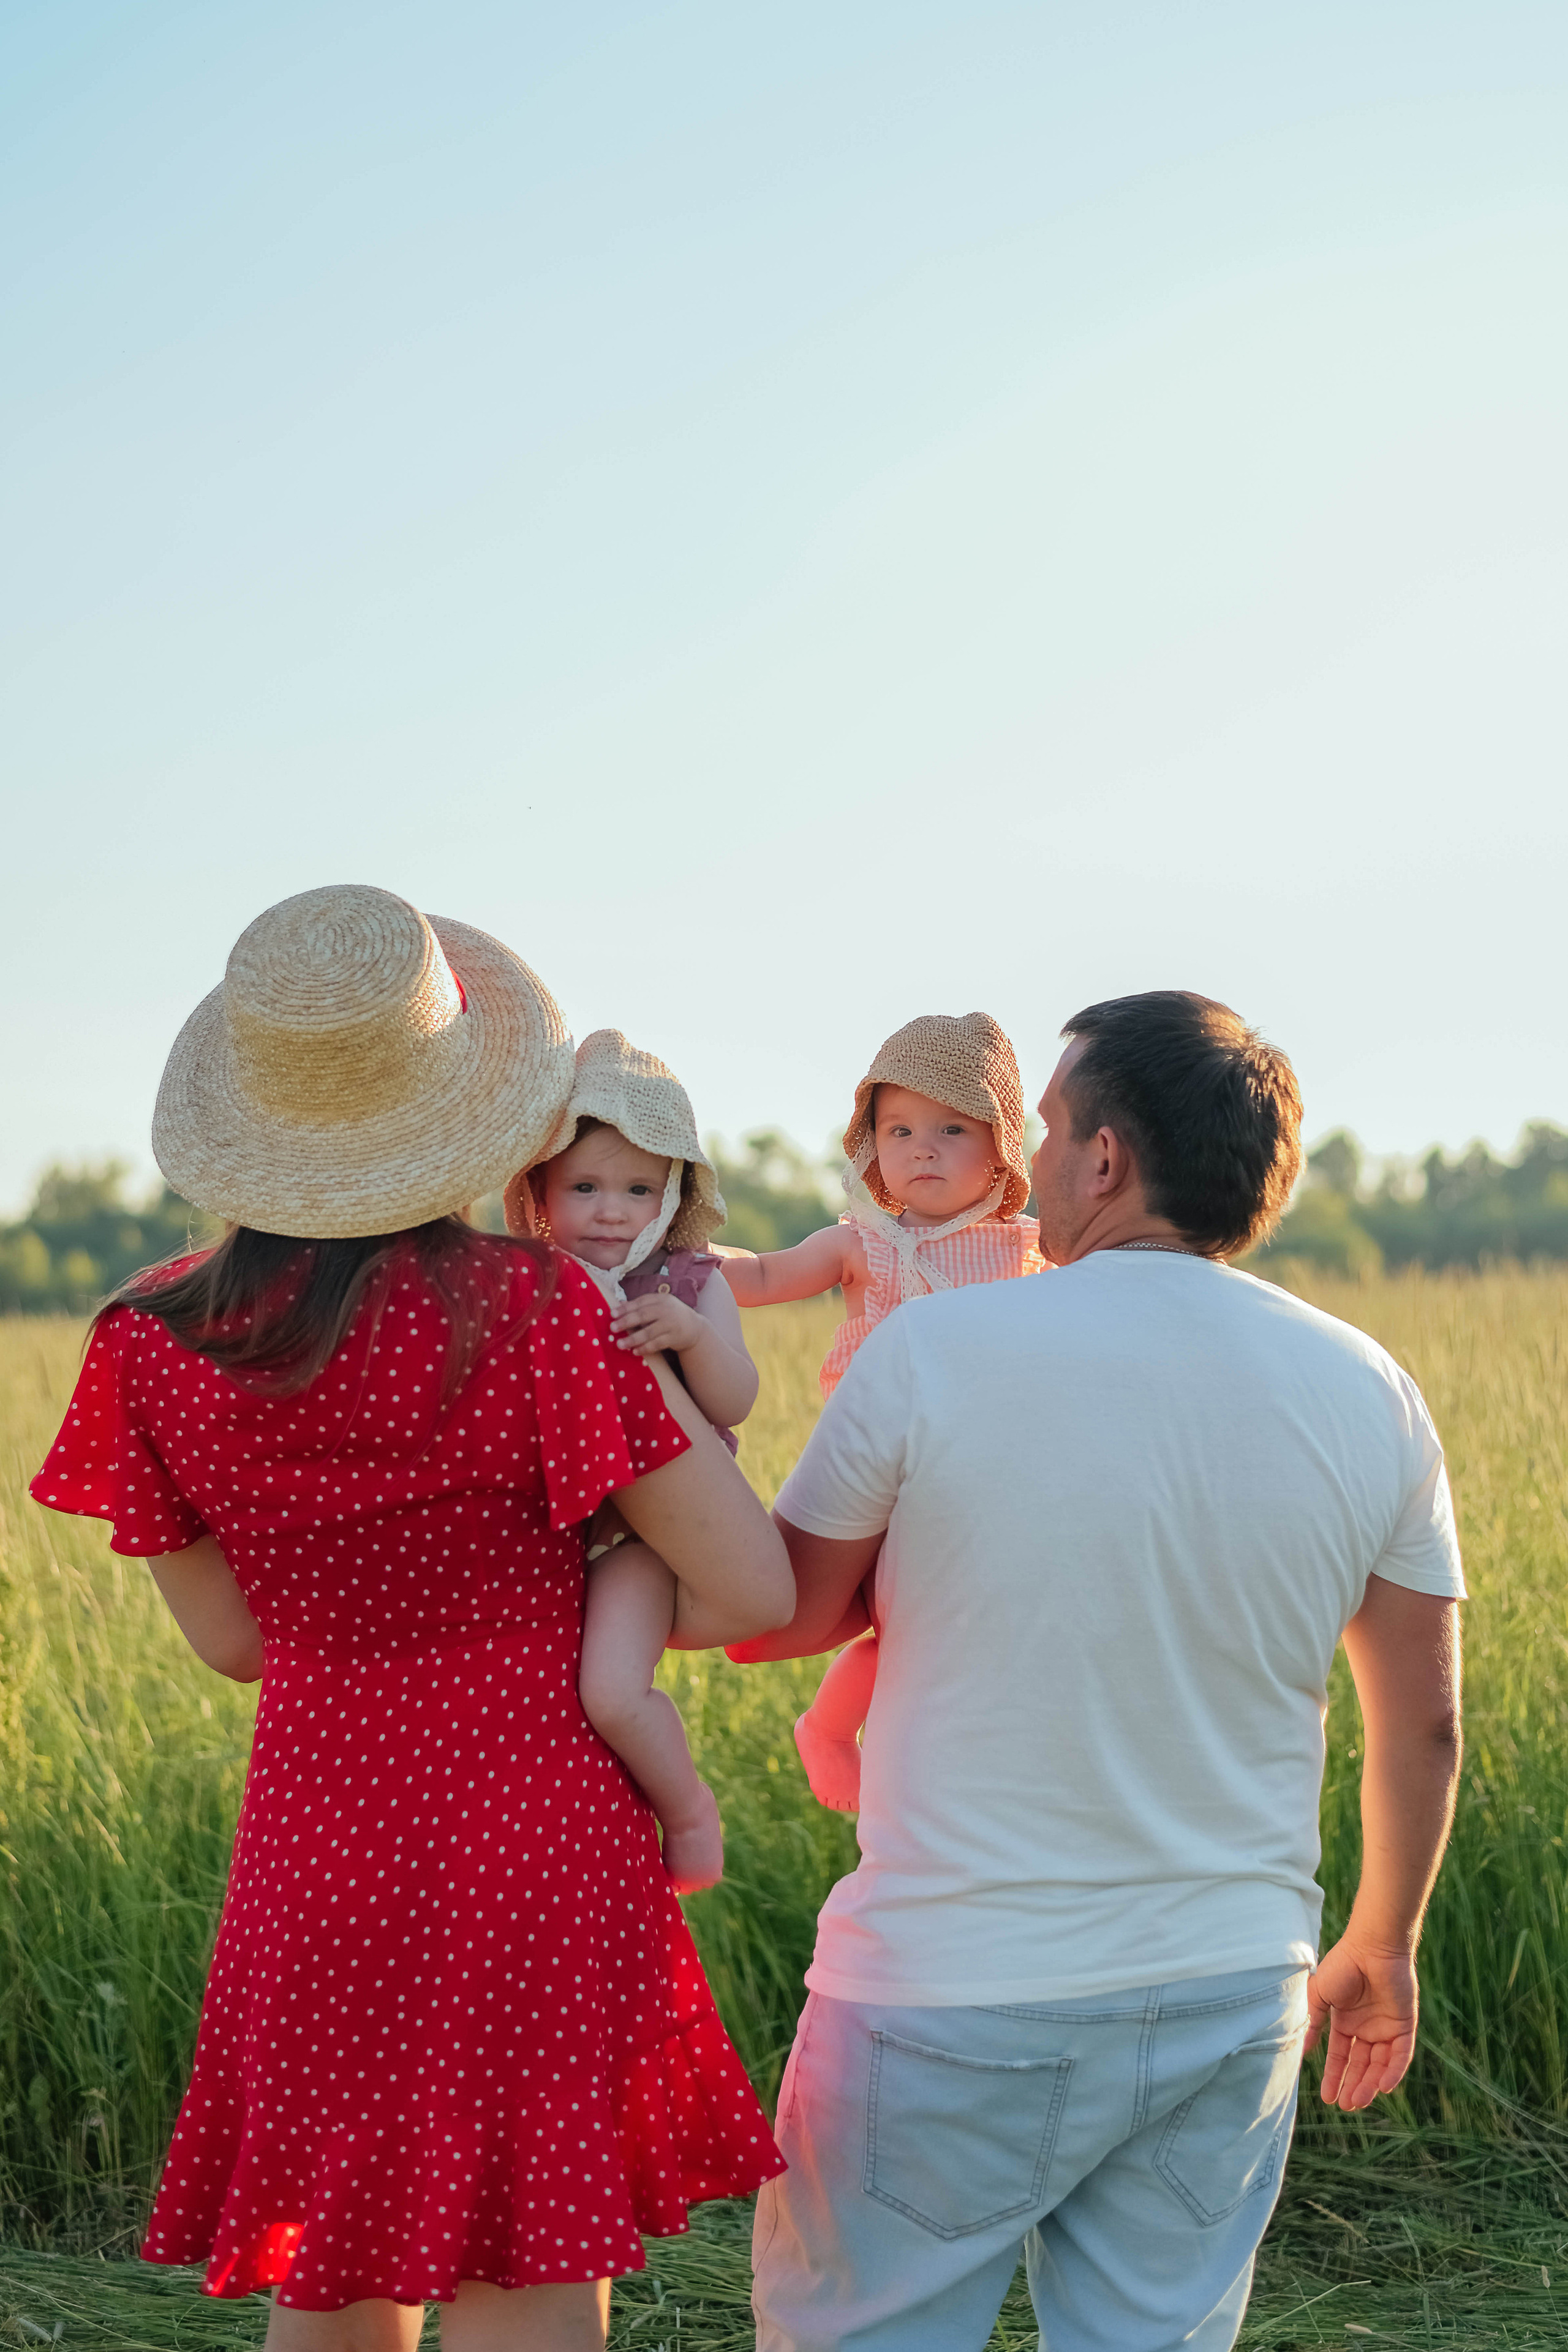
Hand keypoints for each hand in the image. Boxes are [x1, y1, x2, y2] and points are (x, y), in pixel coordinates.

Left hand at [610, 1294, 706, 1357]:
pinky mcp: (674, 1338)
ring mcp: (671, 1324)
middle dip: (626, 1322)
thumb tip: (619, 1304)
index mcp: (661, 1299)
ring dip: (633, 1339)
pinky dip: (645, 1348)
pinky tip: (635, 1351)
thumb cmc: (671, 1315)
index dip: (625, 1308)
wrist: (695, 1328)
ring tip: (620, 1344)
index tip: (612, 1314)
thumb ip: (641, 1305)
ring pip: (649, 1332)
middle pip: (643, 1315)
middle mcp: (666, 1310)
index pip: (640, 1302)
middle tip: (612, 1328)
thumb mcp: (659, 1306)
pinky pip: (657, 1344)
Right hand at [1304, 1932, 1418, 2109]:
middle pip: (1361, 2065)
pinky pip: (1400, 2056)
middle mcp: (1367, 2028)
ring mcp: (1386, 2028)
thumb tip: (1303, 2051)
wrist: (1371, 1948)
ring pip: (1380, 2065)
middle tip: (1344, 2105)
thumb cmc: (1342, 1966)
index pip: (1340, 2056)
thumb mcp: (1319, 1996)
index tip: (1326, 2097)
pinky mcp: (1405, 2026)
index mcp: (1346, 2021)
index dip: (1334, 2076)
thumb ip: (1313, 2023)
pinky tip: (1382, 2087)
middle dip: (1352, 2086)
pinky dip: (1393, 2072)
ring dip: (1370, 2084)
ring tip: (1357, 2101)